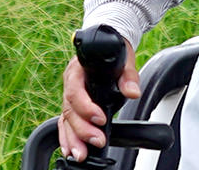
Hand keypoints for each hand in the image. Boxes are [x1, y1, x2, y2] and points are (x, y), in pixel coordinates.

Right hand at [58, 37, 139, 162]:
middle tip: (96, 142)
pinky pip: (66, 123)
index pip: (76, 92)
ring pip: (66, 120)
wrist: (109, 44)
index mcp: (78, 71)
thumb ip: (128, 76)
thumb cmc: (115, 51)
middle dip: (82, 130)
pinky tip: (71, 150)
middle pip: (70, 110)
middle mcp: (70, 84)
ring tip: (80, 153)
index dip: (86, 107)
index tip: (100, 119)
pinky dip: (68, 137)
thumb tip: (133, 92)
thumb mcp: (124, 59)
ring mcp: (69, 96)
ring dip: (72, 138)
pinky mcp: (73, 105)